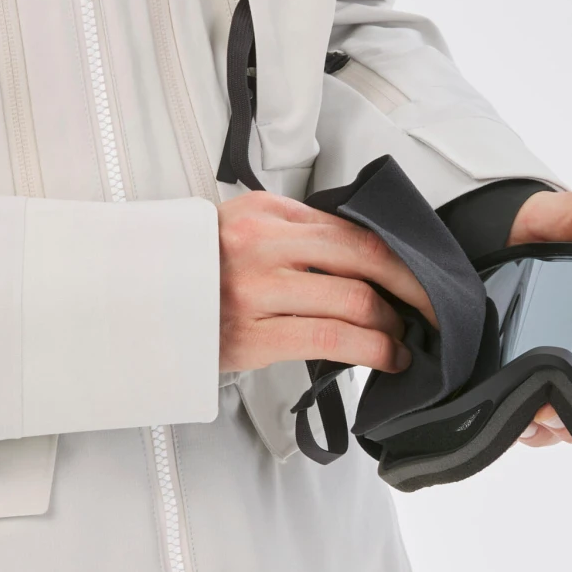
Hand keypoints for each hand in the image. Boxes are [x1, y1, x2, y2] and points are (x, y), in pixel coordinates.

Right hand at [218, 191, 437, 373]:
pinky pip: (328, 338)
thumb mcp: (246, 229)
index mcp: (268, 213)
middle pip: (365, 261)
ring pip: (353, 302)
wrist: (138, 302)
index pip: (355, 231)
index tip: (426, 278)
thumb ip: (300, 235)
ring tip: (403, 342)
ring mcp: (257, 289)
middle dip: (411, 292)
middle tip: (433, 312)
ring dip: (391, 327)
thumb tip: (368, 261)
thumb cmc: (201, 271)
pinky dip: (370, 350)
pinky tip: (386, 358)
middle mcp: (263, 245)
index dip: (402, 259)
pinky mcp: (252, 334)